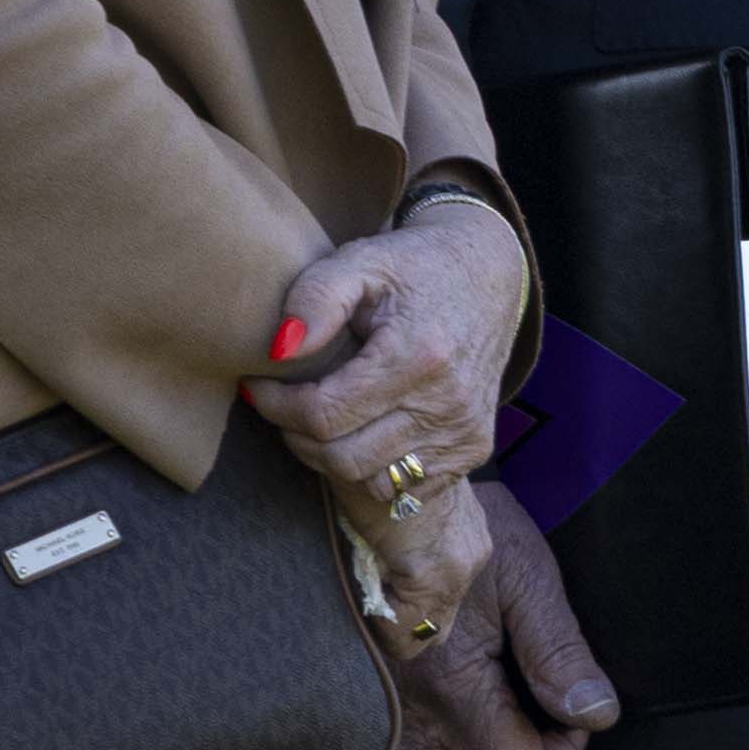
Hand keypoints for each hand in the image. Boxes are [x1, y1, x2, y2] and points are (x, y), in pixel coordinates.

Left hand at [245, 213, 516, 529]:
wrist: (489, 275)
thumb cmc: (413, 268)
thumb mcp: (360, 262)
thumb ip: (314, 298)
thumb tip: (279, 351)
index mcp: (419, 356)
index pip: (322, 415)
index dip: (275, 406)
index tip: (259, 383)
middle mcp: (449, 402)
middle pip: (342, 457)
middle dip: (297, 435)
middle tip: (285, 403)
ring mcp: (465, 430)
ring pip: (371, 480)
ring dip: (330, 456)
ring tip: (320, 418)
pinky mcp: (474, 447)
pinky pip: (405, 487)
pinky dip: (371, 468)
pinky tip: (360, 430)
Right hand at [367, 486, 617, 749]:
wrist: (384, 502)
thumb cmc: (458, 532)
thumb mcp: (528, 578)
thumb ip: (561, 653)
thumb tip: (596, 715)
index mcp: (449, 688)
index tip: (575, 714)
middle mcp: (400, 719)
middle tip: (547, 732)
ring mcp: (369, 720)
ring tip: (504, 730)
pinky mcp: (352, 710)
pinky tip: (456, 724)